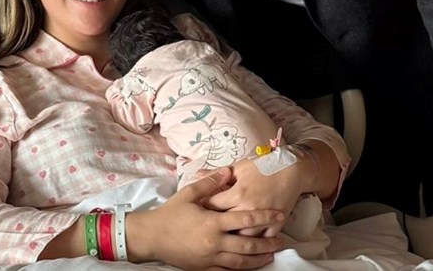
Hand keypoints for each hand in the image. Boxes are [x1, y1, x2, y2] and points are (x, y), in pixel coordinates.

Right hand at [130, 167, 284, 269]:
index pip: (245, 218)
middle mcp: (214, 242)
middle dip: (267, 243)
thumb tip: (227, 171)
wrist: (150, 237)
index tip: (279, 214)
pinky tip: (249, 265)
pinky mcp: (204, 268)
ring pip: (240, 262)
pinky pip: (227, 270)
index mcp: (212, 222)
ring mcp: (210, 257)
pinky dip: (241, 268)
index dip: (265, 216)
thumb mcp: (188, 194)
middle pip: (248, 244)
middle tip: (282, 241)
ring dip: (258, 260)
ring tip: (271, 256)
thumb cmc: (169, 214)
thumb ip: (210, 183)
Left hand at [205, 149, 309, 237]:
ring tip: (223, 238)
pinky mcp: (276, 225)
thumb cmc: (264, 166)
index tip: (197, 210)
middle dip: (214, 226)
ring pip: (242, 238)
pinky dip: (253, 243)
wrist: (292, 170)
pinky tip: (245, 244)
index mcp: (238, 193)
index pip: (213, 205)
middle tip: (206, 226)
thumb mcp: (239, 167)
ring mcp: (263, 219)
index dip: (203, 207)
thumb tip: (197, 176)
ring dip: (232, 239)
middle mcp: (249, 208)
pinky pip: (262, 240)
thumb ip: (218, 174)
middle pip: (225, 225)